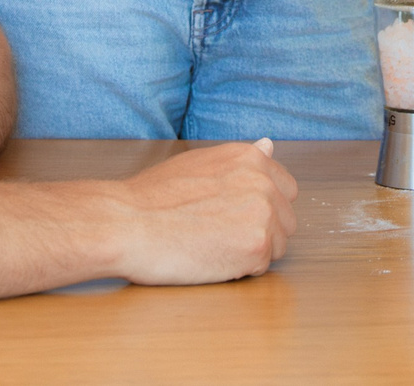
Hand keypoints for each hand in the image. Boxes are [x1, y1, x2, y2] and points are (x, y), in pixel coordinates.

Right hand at [102, 139, 298, 284]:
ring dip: (251, 252)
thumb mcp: (200, 163)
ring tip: (212, 245)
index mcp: (249, 158)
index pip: (285, 189)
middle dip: (260, 231)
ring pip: (277, 246)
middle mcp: (263, 181)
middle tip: (219, 235)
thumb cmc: (152, 198)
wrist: (127, 224)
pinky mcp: (256, 246)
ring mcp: (263, 213)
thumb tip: (268, 145)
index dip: (262, 208)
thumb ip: (239, 159)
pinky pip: (262, 267)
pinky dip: (240, 269)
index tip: (238, 217)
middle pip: (286, 220)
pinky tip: (210, 258)